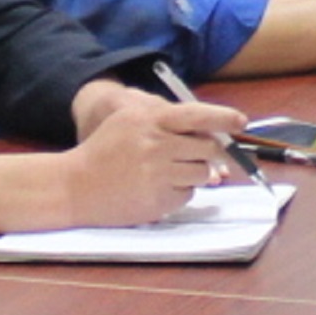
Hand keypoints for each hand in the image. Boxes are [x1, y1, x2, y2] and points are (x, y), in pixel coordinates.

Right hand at [60, 84, 239, 225]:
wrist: (74, 185)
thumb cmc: (105, 151)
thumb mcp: (129, 122)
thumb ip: (167, 122)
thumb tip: (210, 130)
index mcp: (150, 119)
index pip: (198, 115)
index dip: (224, 118)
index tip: (241, 122)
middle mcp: (157, 144)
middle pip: (208, 147)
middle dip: (214, 153)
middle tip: (211, 156)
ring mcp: (158, 174)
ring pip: (202, 173)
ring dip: (195, 174)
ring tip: (168, 172)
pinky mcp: (158, 199)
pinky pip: (188, 195)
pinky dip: (180, 192)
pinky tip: (157, 188)